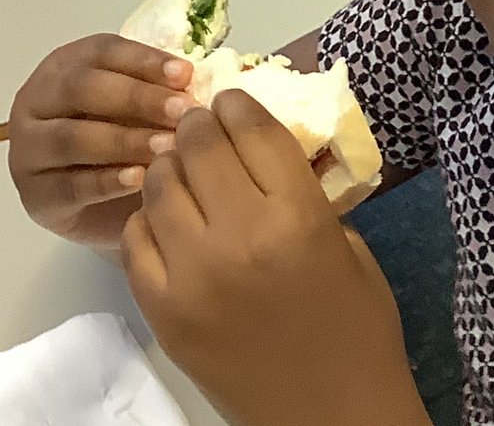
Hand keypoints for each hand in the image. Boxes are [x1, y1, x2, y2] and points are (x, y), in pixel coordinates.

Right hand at [7, 33, 196, 247]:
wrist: (104, 207)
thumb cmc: (128, 141)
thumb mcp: (144, 107)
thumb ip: (163, 88)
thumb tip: (207, 76)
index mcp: (65, 66)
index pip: (102, 51)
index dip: (145, 60)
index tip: (187, 74)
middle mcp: (37, 101)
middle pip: (83, 89)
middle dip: (138, 98)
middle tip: (184, 112)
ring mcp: (29, 149)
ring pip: (72, 138)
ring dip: (125, 141)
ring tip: (170, 148)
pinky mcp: (35, 196)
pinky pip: (69, 186)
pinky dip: (107, 182)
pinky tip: (142, 179)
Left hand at [122, 90, 429, 425]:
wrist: (331, 416)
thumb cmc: (358, 329)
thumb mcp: (350, 247)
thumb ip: (305, 195)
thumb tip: (264, 152)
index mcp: (297, 217)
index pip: (252, 130)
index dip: (239, 104)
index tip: (232, 101)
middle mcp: (239, 236)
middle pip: (198, 147)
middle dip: (199, 125)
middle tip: (202, 126)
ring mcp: (192, 276)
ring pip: (158, 186)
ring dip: (171, 168)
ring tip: (183, 171)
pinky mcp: (162, 311)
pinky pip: (135, 240)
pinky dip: (149, 220)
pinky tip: (170, 222)